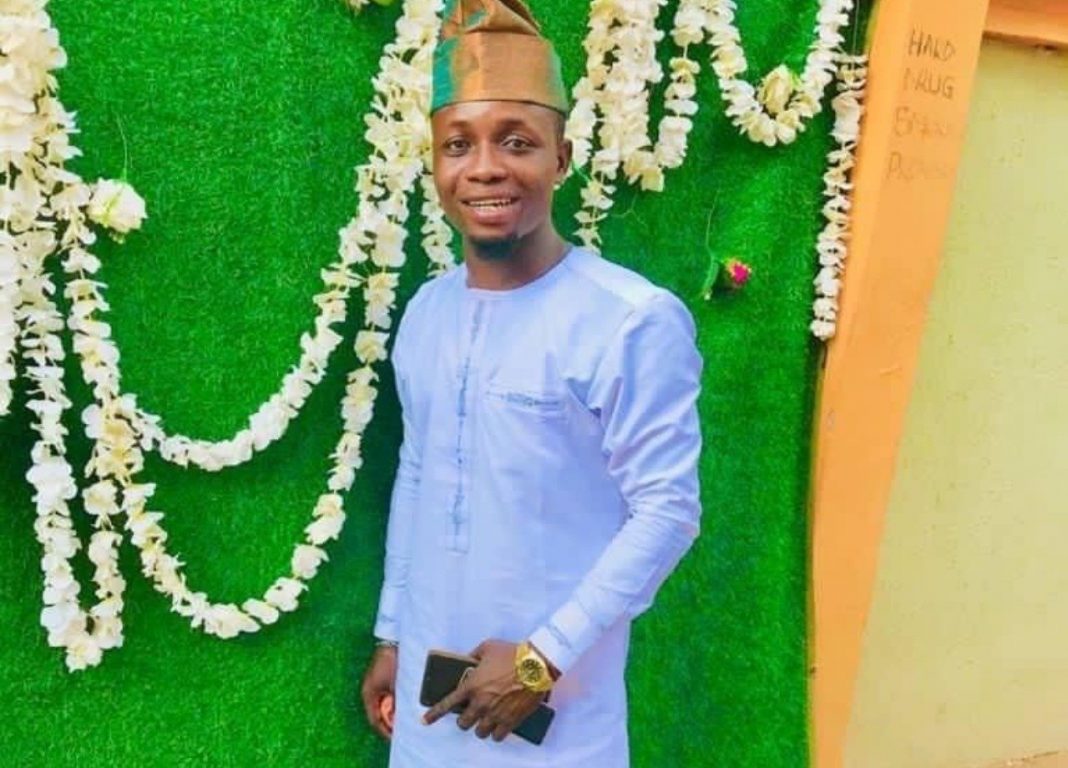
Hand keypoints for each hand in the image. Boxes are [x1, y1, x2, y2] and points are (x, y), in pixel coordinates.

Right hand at [361, 644, 397, 740]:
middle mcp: (369, 692)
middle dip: (389, 724)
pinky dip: (393, 704)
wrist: (393, 640)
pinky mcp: (381, 679)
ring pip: (382, 706)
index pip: (374, 720)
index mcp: (368, 695)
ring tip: (403, 720)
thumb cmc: (392, 661)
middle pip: (378, 714)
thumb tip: (404, 716)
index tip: (395, 738)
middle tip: (401, 731)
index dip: (385, 731)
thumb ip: (398, 701)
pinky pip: (386, 697)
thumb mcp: (396, 684)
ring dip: (392, 714)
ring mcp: (375, 685)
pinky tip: (404, 705)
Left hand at [422, 640, 547, 742]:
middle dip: (465, 719)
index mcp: (472, 686)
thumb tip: (468, 660)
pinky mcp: (511, 720)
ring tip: (486, 720)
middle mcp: (481, 703)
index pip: (447, 704)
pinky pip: (498, 736)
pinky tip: (498, 728)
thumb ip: (473, 655)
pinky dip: (496, 733)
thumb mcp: (487, 647)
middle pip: (463, 723)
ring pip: (480, 732)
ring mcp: (495, 714)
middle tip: (470, 714)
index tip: (425, 721)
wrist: (536, 665)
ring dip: (481, 727)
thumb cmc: (512, 653)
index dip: (434, 714)